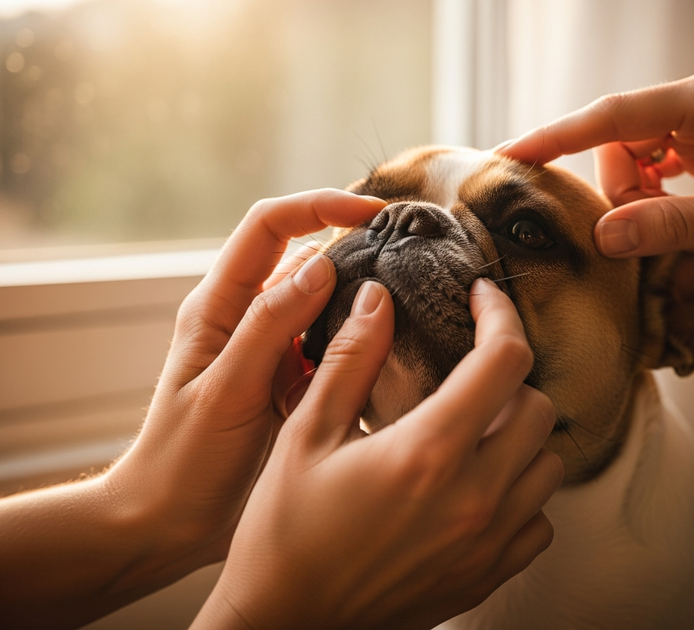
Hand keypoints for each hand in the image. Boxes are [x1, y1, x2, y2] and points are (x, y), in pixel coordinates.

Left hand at [104, 191, 387, 584]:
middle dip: (354, 244)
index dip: (319, 206)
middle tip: (411, 254)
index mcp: (218, 306)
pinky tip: (393, 350)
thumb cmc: (184, 460)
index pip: (268, 226)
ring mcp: (272, 349)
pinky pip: (332, 345)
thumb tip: (321, 266)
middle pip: (304, 255)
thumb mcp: (225, 391)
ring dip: (362, 294)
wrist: (169, 522)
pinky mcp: (291, 380)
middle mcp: (247, 317)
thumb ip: (269, 327)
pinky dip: (361, 340)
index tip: (373, 213)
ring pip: (325, 301)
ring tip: (413, 299)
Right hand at [193, 278, 562, 629]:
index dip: (500, 315)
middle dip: (509, 376)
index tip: (482, 300)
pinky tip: (478, 486)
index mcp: (427, 451)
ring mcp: (488, 542)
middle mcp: (474, 497)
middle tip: (470, 371)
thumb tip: (378, 300)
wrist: (289, 624)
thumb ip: (349, 360)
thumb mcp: (305, 435)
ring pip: (548, 465)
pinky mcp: (487, 575)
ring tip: (475, 428)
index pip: (504, 360)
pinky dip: (521, 493)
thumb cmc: (285, 532)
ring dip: (520, 435)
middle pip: (540, 408)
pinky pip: (539, 521)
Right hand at [498, 65, 693, 255]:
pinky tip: (684, 216)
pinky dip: (660, 194)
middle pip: (621, 141)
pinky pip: (662, 164)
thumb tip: (603, 237)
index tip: (511, 154)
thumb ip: (671, 225)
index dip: (556, 136)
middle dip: (622, 189)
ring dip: (643, 196)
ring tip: (684, 227)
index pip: (611, 116)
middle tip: (650, 233)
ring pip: (639, 156)